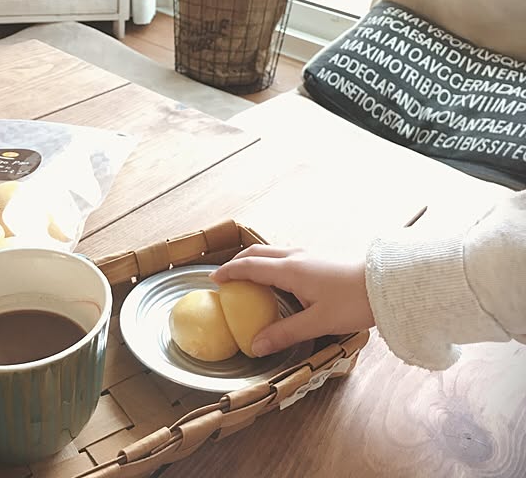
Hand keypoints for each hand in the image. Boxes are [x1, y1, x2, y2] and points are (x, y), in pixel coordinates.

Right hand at [209, 244, 374, 355]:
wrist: (384, 285)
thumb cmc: (352, 302)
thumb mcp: (317, 323)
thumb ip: (284, 333)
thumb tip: (255, 346)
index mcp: (290, 270)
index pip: (250, 266)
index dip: (229, 272)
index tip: (213, 279)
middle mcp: (294, 256)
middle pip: (257, 253)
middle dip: (237, 262)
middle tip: (225, 277)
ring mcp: (306, 254)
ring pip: (270, 251)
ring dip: (253, 261)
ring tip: (246, 278)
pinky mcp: (316, 257)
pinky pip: (282, 255)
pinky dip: (268, 262)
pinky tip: (275, 279)